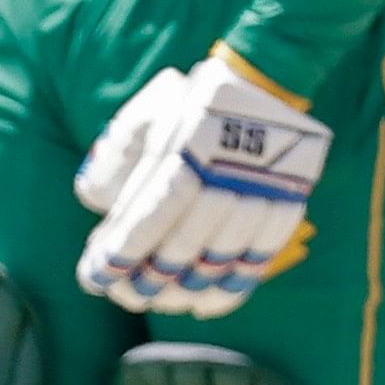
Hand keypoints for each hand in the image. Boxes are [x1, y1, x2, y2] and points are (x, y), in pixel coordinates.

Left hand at [74, 53, 331, 318]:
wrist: (263, 80)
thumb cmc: (189, 103)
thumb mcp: (147, 112)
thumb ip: (117, 154)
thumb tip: (95, 202)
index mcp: (189, 142)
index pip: (154, 209)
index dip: (125, 247)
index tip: (96, 273)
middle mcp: (228, 169)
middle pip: (186, 240)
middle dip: (150, 275)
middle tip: (124, 295)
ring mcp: (264, 188)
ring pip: (221, 255)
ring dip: (185, 288)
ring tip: (158, 301)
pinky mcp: (290, 201)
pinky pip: (260, 257)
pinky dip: (231, 288)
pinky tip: (204, 304)